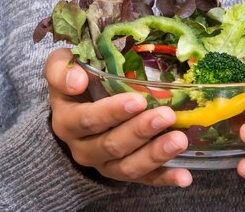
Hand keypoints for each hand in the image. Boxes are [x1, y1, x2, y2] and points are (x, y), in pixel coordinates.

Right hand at [43, 48, 192, 186]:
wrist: (76, 105)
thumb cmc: (75, 79)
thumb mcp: (60, 66)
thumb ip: (62, 69)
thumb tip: (77, 81)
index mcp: (67, 121)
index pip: (87, 120)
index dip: (112, 112)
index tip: (138, 101)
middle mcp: (82, 148)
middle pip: (111, 145)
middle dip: (140, 131)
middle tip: (165, 115)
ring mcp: (104, 163)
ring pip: (127, 167)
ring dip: (155, 155)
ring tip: (179, 140)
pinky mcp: (124, 171)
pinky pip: (144, 179)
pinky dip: (164, 178)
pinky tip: (184, 176)